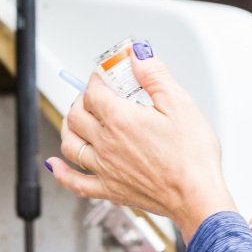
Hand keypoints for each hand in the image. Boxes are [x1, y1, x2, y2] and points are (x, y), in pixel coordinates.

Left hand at [45, 49, 236, 236]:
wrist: (196, 196)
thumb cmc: (192, 156)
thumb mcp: (180, 103)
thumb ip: (155, 76)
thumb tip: (138, 55)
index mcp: (120, 119)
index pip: (94, 91)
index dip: (96, 78)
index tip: (104, 74)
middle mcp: (106, 143)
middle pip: (77, 115)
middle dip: (82, 99)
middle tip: (94, 94)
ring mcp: (104, 168)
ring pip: (70, 143)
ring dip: (68, 127)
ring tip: (76, 118)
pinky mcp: (110, 190)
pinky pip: (75, 182)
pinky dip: (61, 172)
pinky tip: (55, 165)